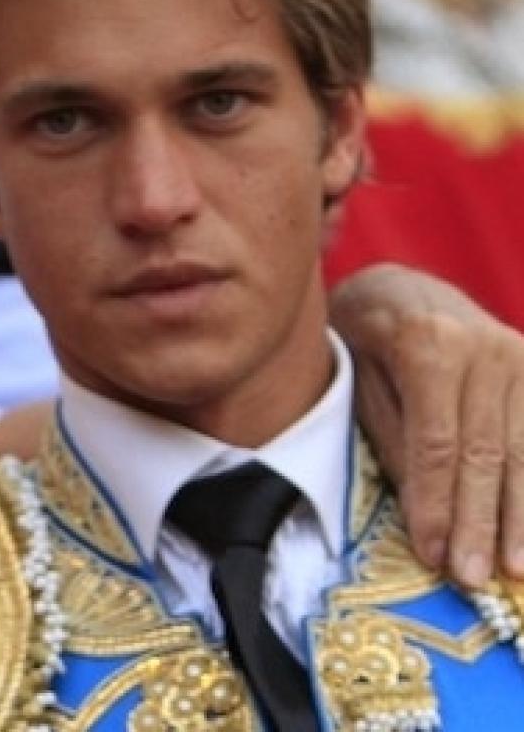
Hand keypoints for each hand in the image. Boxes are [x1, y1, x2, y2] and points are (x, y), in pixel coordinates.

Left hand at [332, 264, 523, 586]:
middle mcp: (487, 348)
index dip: (437, 504)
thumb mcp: (359, 381)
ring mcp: (523, 355)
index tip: (433, 555)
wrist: (400, 289)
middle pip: (488, 453)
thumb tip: (425, 517)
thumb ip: (395, 443)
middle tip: (472, 578)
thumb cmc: (364, 340)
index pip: (438, 443)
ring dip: (523, 517)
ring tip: (516, 571)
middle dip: (481, 522)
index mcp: (429, 344)